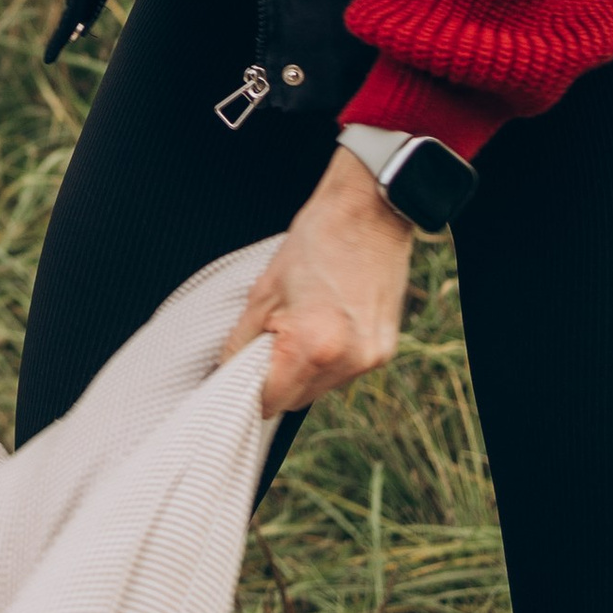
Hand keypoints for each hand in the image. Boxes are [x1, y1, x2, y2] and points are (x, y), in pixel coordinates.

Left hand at [222, 145, 416, 417]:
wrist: (370, 211)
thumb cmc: (316, 241)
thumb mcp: (264, 290)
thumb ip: (242, 341)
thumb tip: (226, 370)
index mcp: (312, 347)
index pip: (272, 401)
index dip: (250, 391)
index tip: (239, 375)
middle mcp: (347, 362)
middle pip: (297, 400)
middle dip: (277, 380)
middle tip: (267, 342)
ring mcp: (371, 359)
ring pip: (322, 387)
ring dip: (304, 370)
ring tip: (300, 324)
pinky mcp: (385, 350)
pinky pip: (345, 371)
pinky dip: (329, 358)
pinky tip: (324, 323)